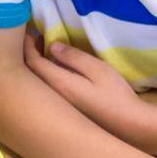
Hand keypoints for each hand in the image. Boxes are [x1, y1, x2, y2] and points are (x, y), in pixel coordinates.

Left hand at [23, 37, 149, 141]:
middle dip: (30, 54)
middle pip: (31, 73)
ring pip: (39, 81)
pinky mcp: (66, 109)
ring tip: (45, 49)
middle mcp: (53, 96)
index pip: (33, 62)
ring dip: (39, 64)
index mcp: (58, 83)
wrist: (129, 126)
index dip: (27, 46)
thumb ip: (74, 57)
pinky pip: (48, 88)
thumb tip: (51, 46)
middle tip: (36, 38)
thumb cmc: (115, 95)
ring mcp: (58, 105)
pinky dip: (47, 74)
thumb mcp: (97, 70)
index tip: (28, 32)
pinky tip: (57, 68)